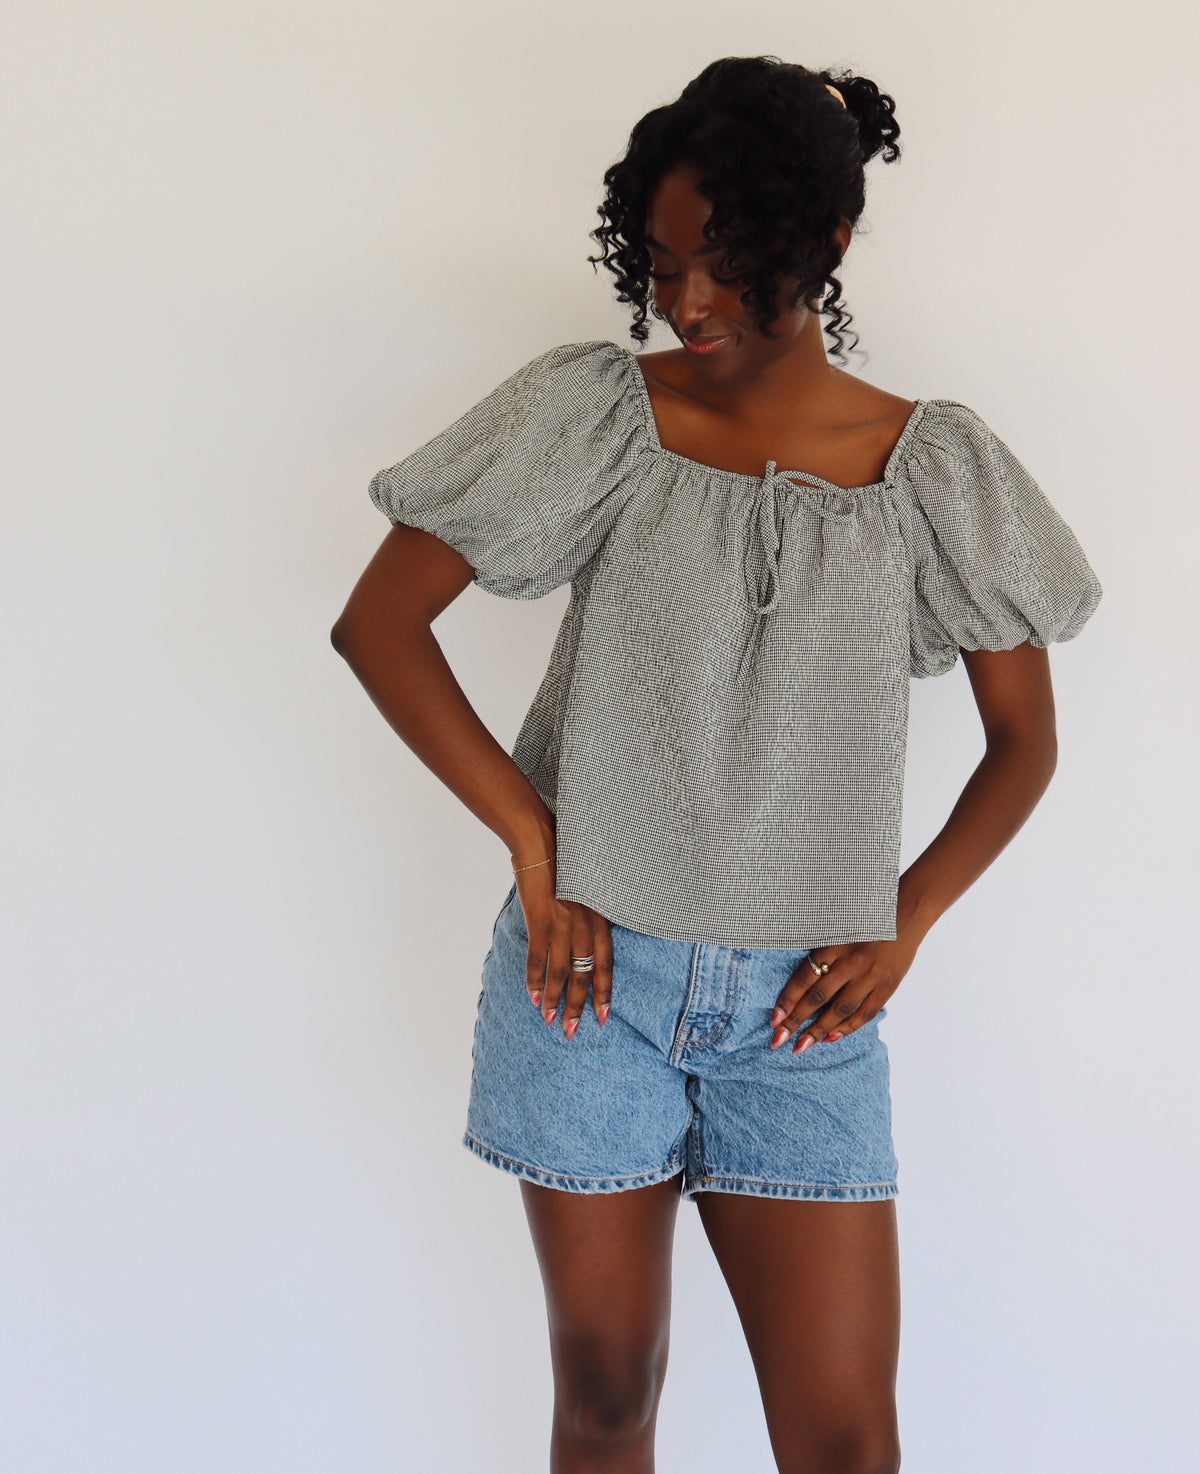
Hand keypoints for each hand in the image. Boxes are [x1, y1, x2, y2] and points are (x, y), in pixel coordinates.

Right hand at [513, 859, 612, 1038]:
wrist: (542, 842)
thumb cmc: (565, 863)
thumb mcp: (588, 891)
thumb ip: (589, 916)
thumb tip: (585, 940)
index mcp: (600, 918)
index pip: (606, 964)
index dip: (604, 992)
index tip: (603, 1017)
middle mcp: (585, 925)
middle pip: (585, 975)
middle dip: (579, 1006)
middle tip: (573, 1031)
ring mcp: (562, 924)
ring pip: (562, 973)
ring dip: (555, 1000)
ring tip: (550, 1021)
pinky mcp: (540, 921)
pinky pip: (537, 959)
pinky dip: (534, 981)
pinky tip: (533, 997)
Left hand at [767, 926, 922, 1054]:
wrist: (906, 912)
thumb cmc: (867, 918)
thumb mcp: (837, 925)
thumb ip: (820, 949)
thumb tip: (798, 978)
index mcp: (833, 944)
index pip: (803, 978)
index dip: (787, 1001)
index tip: (774, 1020)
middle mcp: (850, 962)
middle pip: (817, 998)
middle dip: (795, 1022)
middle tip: (778, 1040)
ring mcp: (870, 976)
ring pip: (839, 1010)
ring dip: (818, 1031)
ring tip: (800, 1046)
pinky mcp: (887, 986)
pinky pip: (865, 1013)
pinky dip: (847, 1028)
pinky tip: (831, 1038)